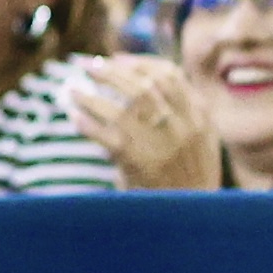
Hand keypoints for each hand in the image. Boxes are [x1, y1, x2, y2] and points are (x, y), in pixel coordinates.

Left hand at [65, 55, 218, 192]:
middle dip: (110, 72)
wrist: (191, 214)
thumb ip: (181, 110)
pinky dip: (88, 125)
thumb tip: (138, 79)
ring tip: (71, 90)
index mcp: (200, 115)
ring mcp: (162, 144)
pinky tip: (75, 118)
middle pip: (142, 86)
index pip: (170, 75)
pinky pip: (106, 137)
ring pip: (121, 108)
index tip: (116, 58)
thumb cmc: (189, 173)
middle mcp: (182, 126)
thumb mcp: (201, 138)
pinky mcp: (139, 163)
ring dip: (91, 97)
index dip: (139, 63)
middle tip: (85, 64)